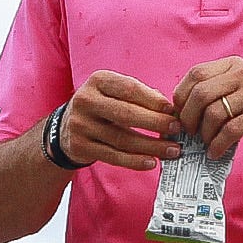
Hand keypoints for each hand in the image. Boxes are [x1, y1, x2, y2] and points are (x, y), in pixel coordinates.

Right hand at [53, 71, 186, 171]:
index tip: (173, 110)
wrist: (65, 127)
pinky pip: (113, 156)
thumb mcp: (113, 91)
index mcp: (98, 80)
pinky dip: (135, 161)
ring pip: (122, 139)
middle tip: (176, 129)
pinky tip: (152, 162)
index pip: (129, 89)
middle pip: (126, 114)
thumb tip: (169, 110)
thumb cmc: (101, 107)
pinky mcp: (80, 146)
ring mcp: (81, 125)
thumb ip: (139, 95)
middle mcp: (86, 100)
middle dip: (155, 123)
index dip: (153, 100)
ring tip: (172, 150)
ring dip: (151, 146)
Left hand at [172, 57, 242, 153]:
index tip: (181, 114)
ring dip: (204, 134)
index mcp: (235, 65)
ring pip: (213, 113)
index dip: (181, 96)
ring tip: (207, 143)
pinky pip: (230, 131)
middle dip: (188, 117)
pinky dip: (218, 145)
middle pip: (200, 93)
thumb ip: (219, 91)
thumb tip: (184, 109)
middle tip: (190, 132)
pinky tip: (216, 152)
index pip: (196, 74)